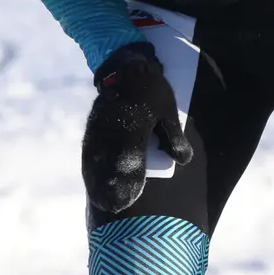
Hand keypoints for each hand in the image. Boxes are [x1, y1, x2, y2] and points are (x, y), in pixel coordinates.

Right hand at [81, 42, 192, 213]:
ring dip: (97, 179)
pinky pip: (90, 146)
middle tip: (112, 207)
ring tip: (99, 200)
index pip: (132, 159)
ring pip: (97, 156)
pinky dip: (89, 164)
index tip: (129, 201)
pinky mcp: (94, 122)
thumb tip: (184, 161)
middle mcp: (116, 128)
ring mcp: (102, 125)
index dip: (130, 180)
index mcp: (136, 127)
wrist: (128, 66)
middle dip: (111, 186)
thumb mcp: (168, 112)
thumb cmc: (153, 91)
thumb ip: (173, 137)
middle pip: (111, 162)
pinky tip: (90, 178)